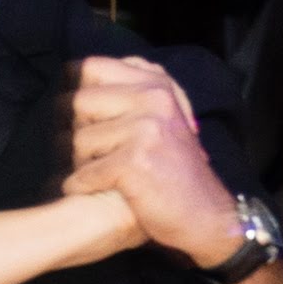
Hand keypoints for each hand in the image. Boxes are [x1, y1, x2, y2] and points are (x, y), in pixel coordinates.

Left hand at [64, 56, 243, 267]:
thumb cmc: (177, 171)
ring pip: (79, 140)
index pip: (92, 67)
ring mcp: (145, 129)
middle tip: (86, 152)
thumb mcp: (166, 117)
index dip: (77, 90)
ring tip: (96, 174)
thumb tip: (81, 73)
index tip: (82, 116)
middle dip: (74, 131)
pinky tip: (89, 191)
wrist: (208, 216)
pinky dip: (81, 187)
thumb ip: (135, 92)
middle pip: (79, 102)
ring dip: (79, 163)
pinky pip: (86, 172)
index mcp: (157, 84)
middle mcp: (153, 99)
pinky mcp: (136, 161)